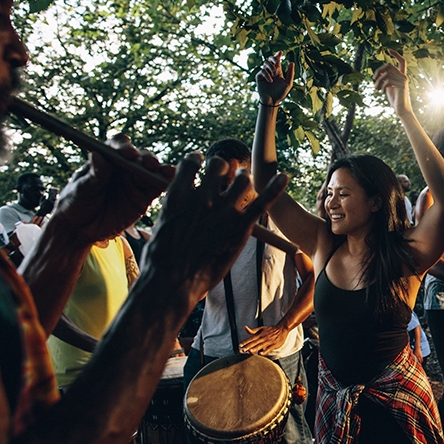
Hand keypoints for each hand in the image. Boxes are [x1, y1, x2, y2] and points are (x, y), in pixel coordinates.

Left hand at [53, 133, 174, 243]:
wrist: (80, 228)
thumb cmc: (74, 203)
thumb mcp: (79, 189)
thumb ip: (92, 176)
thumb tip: (98, 156)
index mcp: (106, 159)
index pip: (117, 145)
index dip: (124, 146)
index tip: (128, 153)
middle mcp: (123, 167)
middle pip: (140, 156)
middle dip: (146, 158)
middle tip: (149, 165)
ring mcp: (135, 181)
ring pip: (152, 170)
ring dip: (161, 169)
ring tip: (166, 172)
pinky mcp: (144, 197)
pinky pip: (157, 187)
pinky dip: (167, 183)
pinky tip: (173, 181)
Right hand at [141, 155, 287, 301]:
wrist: (172, 283)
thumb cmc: (159, 259)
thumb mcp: (160, 224)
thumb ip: (175, 206)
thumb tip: (181, 198)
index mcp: (179, 194)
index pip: (192, 162)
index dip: (197, 160)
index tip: (199, 162)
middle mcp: (202, 198)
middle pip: (219, 165)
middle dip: (222, 166)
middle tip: (224, 173)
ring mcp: (224, 212)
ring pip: (242, 179)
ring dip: (243, 177)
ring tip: (243, 179)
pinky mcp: (241, 228)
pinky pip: (262, 202)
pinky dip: (275, 188)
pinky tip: (284, 178)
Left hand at [240, 323, 288, 355]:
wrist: (282, 328)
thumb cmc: (270, 329)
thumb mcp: (261, 328)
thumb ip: (253, 330)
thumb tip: (245, 328)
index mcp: (260, 334)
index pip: (251, 339)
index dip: (245, 342)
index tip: (239, 346)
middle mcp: (263, 338)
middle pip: (255, 343)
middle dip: (249, 346)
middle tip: (243, 350)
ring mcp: (269, 341)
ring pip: (261, 345)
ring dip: (255, 348)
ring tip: (250, 352)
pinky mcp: (274, 345)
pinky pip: (269, 348)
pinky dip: (265, 351)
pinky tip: (261, 354)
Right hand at [256, 51, 294, 105]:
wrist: (272, 101)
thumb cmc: (280, 93)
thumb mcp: (288, 83)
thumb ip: (290, 73)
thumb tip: (292, 62)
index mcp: (278, 71)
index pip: (277, 60)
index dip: (278, 55)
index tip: (281, 52)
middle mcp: (270, 71)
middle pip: (270, 59)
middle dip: (274, 58)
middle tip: (277, 61)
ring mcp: (264, 73)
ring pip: (265, 63)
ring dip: (270, 67)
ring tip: (274, 73)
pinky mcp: (259, 77)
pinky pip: (262, 71)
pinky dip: (266, 74)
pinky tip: (270, 81)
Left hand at [373, 49, 411, 115]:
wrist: (402, 110)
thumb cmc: (395, 99)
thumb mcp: (389, 87)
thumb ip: (386, 79)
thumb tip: (378, 74)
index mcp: (401, 75)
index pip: (402, 61)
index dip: (396, 54)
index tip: (388, 50)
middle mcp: (404, 76)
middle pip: (389, 65)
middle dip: (379, 70)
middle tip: (373, 78)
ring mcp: (403, 81)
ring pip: (387, 73)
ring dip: (378, 81)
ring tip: (376, 88)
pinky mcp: (402, 86)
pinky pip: (388, 81)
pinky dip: (382, 86)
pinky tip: (381, 92)